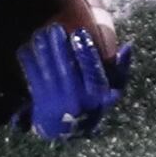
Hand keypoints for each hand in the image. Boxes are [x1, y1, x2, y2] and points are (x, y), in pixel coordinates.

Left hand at [19, 24, 130, 142]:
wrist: (66, 128)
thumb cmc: (91, 102)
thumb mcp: (111, 90)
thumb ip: (121, 69)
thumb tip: (128, 46)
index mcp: (94, 96)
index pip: (91, 70)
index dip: (85, 50)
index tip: (80, 32)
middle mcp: (76, 99)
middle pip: (66, 68)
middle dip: (59, 46)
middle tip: (55, 28)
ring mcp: (56, 100)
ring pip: (48, 71)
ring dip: (43, 50)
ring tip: (41, 33)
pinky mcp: (40, 100)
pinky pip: (33, 77)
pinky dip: (29, 61)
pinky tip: (27, 47)